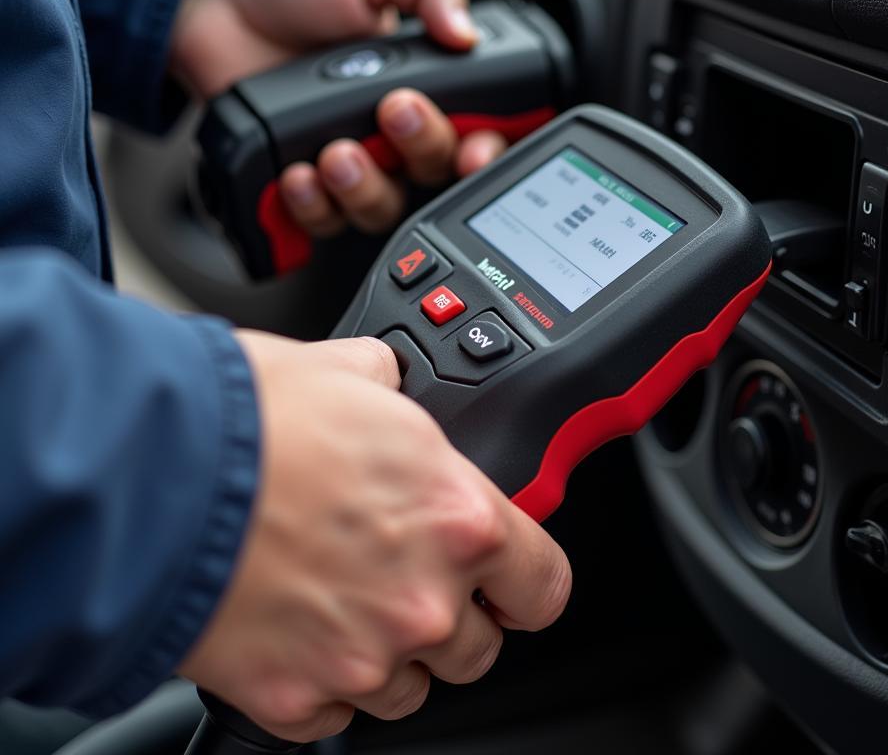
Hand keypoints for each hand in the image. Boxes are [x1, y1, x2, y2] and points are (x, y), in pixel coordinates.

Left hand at [170, 0, 508, 235]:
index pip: (471, 132)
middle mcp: (389, 133)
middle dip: (422, 150)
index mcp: (422, 86)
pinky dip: (311, 207)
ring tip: (336, 152)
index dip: (484, 149)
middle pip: (431, 174)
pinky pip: (319, 220)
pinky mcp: (299, 184)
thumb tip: (468, 31)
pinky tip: (296, 175)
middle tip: (393, 112)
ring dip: (364, 188)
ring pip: (380, 207)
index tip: (474, 146)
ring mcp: (346, 162)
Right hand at [179, 334, 571, 742]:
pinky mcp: (293, 698)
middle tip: (401, 573)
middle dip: (450, 615)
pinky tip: (291, 626)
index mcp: (457, 517)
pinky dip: (320, 680)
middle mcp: (423, 599)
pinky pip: (333, 714)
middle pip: (479, 647)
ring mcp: (360, 658)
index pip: (544, 584)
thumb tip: (389, 383)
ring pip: (410, 688)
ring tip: (338, 597)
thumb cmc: (246, 418)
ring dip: (388, 651)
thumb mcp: (348, 371)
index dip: (528, 582)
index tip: (511, 581)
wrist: (147, 474)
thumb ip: (393, 389)